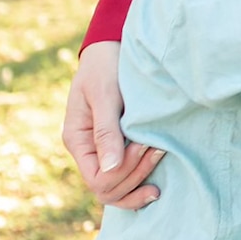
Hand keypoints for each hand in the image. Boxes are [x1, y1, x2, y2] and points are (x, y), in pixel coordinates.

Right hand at [63, 42, 162, 207]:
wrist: (113, 48)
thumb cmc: (107, 66)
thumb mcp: (105, 95)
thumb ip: (106, 131)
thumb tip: (110, 169)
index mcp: (77, 140)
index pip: (97, 180)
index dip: (122, 172)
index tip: (143, 145)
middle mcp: (87, 151)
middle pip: (108, 190)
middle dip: (135, 175)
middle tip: (159, 148)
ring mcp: (101, 152)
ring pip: (118, 190)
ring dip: (140, 180)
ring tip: (162, 155)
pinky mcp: (118, 149)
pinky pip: (126, 178)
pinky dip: (141, 180)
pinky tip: (158, 181)